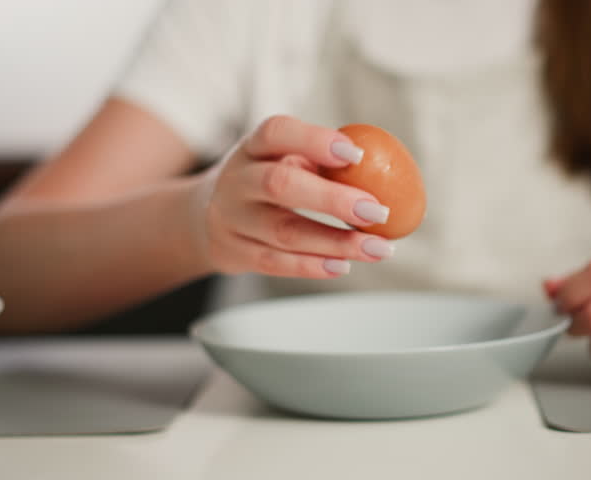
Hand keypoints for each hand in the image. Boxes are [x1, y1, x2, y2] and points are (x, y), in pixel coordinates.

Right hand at [192, 115, 395, 277]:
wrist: (202, 217)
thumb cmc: (263, 182)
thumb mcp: (279, 160)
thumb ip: (320, 162)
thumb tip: (388, 171)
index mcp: (252, 147)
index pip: (277, 133)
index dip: (315, 140)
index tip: (356, 154)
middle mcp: (237, 180)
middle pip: (280, 185)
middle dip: (333, 200)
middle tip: (377, 211)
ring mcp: (232, 219)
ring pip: (284, 232)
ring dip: (336, 242)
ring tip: (378, 248)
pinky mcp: (235, 253)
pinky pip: (276, 263)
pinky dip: (313, 266)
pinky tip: (344, 265)